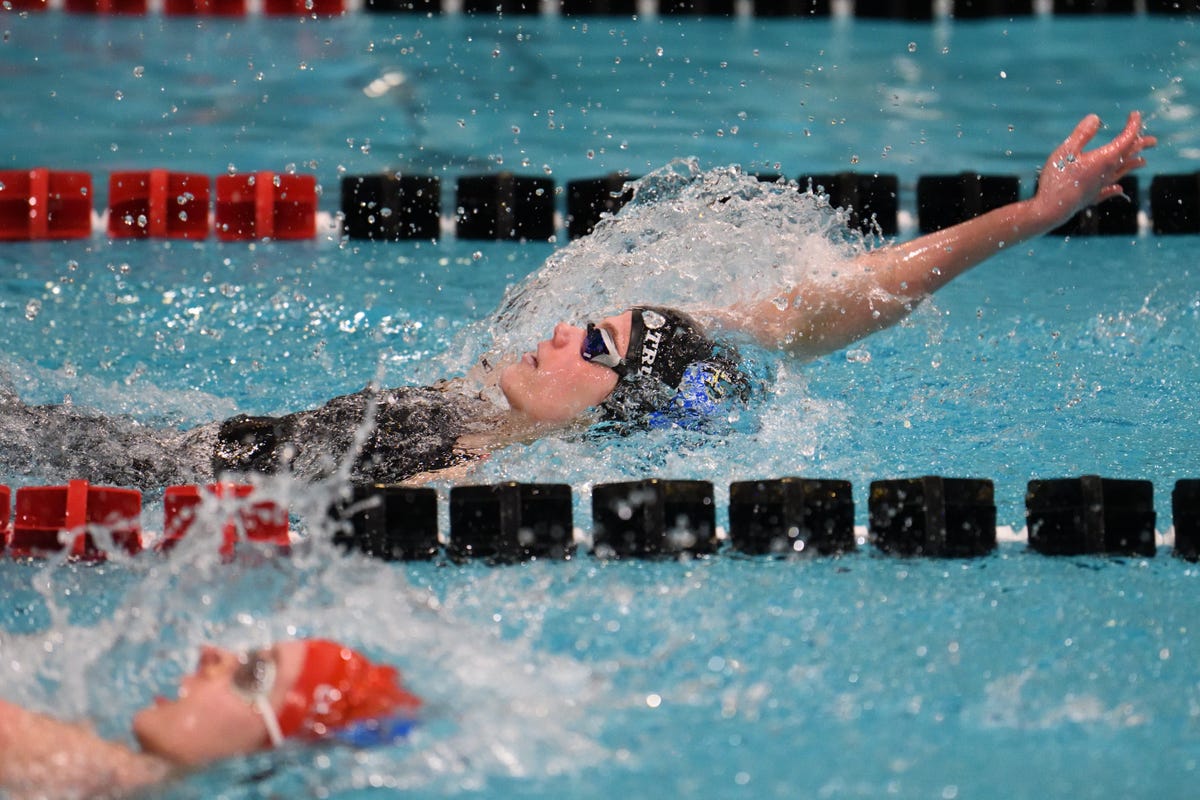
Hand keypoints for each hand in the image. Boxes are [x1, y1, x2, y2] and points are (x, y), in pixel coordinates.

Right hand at [1032, 111, 1155, 225]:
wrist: (1051, 209)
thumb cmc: (1057, 179)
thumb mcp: (1066, 151)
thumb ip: (1081, 134)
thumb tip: (1095, 118)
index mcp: (1104, 158)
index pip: (1126, 138)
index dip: (1133, 125)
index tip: (1135, 114)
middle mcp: (1107, 172)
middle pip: (1129, 156)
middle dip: (1140, 145)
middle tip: (1152, 141)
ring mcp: (1100, 187)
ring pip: (1121, 173)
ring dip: (1133, 165)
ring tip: (1142, 161)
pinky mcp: (1091, 198)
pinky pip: (1108, 191)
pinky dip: (1116, 187)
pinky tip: (1118, 188)